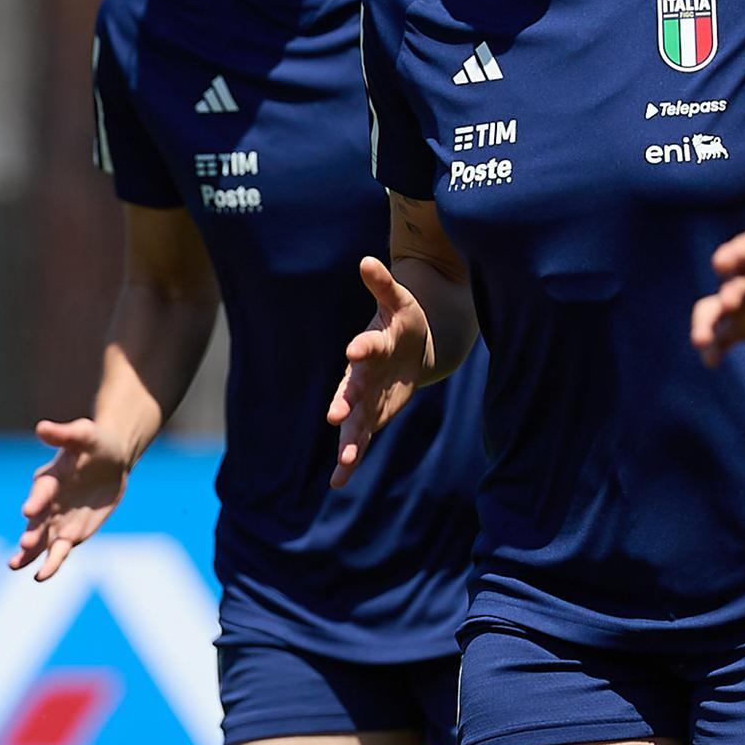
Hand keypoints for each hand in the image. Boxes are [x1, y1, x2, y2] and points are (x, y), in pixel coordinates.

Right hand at [13, 417, 133, 580]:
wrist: (110, 459)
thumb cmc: (95, 442)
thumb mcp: (84, 434)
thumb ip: (64, 434)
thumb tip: (42, 427)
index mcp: (49, 478)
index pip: (42, 491)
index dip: (37, 500)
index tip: (29, 511)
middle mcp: (48, 502)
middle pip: (38, 520)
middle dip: (32, 532)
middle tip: (24, 544)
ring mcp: (57, 521)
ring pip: (41, 541)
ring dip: (29, 554)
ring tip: (14, 566)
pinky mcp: (70, 535)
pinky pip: (59, 552)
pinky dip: (50, 564)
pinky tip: (40, 577)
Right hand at [326, 256, 433, 485]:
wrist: (406, 346)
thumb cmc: (402, 321)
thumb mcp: (398, 302)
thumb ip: (382, 285)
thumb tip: (367, 260)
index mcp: (370, 346)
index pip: (366, 347)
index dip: (362, 348)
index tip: (354, 351)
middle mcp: (361, 376)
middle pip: (353, 391)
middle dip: (346, 405)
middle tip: (338, 417)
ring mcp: (364, 400)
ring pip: (355, 424)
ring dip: (349, 442)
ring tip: (343, 463)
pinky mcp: (371, 418)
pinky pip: (361, 441)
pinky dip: (350, 461)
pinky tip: (337, 483)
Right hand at [693, 171, 744, 361]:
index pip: (740, 252)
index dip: (734, 255)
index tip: (727, 260)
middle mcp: (739, 277)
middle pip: (726, 285)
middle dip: (725, 294)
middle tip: (730, 300)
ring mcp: (739, 302)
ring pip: (714, 313)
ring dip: (706, 324)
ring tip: (701, 339)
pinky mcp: (743, 325)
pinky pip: (723, 338)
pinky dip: (713, 350)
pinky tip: (710, 362)